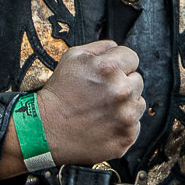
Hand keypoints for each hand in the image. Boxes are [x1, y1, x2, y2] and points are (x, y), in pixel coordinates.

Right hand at [34, 40, 145, 165]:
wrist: (45, 130)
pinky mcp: (126, 136)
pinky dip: (122, 124)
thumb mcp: (73, 57)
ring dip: (125, 104)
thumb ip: (100, 48)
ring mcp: (126, 116)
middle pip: (137, 80)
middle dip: (122, 83)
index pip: (132, 57)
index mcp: (109, 68)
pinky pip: (135, 124)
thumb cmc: (58, 94)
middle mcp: (121, 92)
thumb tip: (117, 48)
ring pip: (139, 102)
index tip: (109, 73)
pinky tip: (104, 122)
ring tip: (102, 108)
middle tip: (102, 92)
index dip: (119, 64)